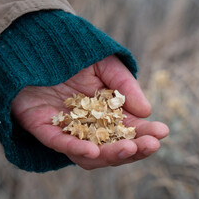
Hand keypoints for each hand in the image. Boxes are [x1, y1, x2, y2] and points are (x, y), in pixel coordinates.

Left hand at [11, 55, 168, 169]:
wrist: (36, 44)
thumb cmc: (73, 55)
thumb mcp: (106, 64)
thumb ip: (125, 87)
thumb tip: (147, 111)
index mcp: (104, 114)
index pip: (127, 130)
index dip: (145, 133)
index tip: (162, 132)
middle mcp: (86, 127)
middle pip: (111, 147)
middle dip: (133, 149)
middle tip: (151, 145)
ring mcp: (66, 130)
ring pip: (89, 154)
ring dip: (109, 154)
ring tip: (129, 148)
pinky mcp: (43, 128)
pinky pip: (59, 143)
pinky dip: (75, 148)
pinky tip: (91, 150)